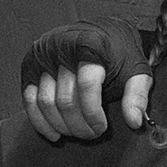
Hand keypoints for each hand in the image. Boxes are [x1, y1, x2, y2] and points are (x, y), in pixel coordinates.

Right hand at [19, 19, 153, 142]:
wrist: (99, 32)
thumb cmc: (118, 53)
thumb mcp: (136, 70)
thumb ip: (137, 95)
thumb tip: (134, 122)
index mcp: (90, 44)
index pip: (87, 86)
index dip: (93, 114)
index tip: (101, 128)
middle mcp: (62, 46)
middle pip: (65, 99)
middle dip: (79, 125)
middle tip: (91, 134)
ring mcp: (43, 55)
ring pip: (46, 102)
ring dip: (61, 125)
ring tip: (77, 132)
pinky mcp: (30, 64)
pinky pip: (29, 99)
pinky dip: (40, 121)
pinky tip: (54, 133)